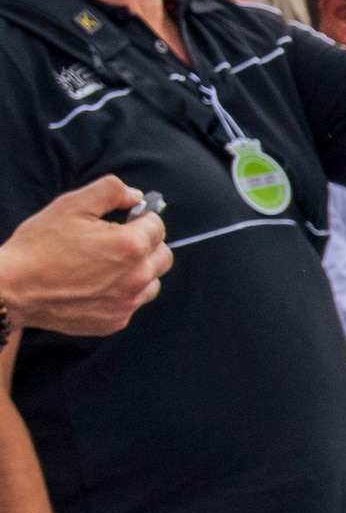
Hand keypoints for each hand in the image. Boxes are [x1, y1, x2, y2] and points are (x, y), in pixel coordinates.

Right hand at [0, 179, 168, 332]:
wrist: (14, 288)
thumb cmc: (40, 245)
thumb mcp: (72, 205)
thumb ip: (111, 191)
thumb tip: (136, 196)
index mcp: (131, 246)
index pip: (157, 226)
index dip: (140, 219)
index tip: (123, 220)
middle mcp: (136, 278)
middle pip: (164, 256)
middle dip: (146, 245)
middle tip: (115, 241)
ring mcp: (127, 303)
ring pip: (152, 282)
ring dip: (138, 271)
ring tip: (105, 264)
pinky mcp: (115, 321)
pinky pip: (132, 304)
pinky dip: (122, 293)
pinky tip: (95, 285)